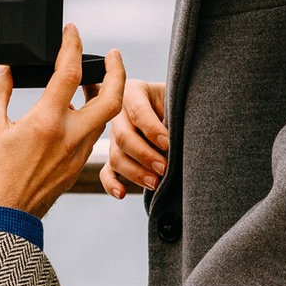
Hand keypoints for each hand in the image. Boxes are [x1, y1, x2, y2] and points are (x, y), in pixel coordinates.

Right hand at [0, 25, 125, 218]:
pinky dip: (93, 117)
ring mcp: (77, 155)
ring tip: (90, 79)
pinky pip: (94, 136)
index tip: (72, 31)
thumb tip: (5, 69)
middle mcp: (70, 137)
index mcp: (47, 122)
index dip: (73, 45)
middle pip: (112, 98)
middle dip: (118, 71)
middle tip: (113, 54)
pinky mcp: (76, 168)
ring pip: (106, 118)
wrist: (2, 220)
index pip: (69, 72)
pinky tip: (78, 111)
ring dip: (105, 94)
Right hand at [100, 79, 168, 198]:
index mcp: (134, 92)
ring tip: (155, 183)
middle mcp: (119, 114)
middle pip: (123, 136)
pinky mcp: (115, 155)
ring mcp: (115, 136)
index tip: (167, 144)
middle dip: (144, 155)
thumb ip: (175, 114)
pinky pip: (107, 171)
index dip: (152, 129)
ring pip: (116, 157)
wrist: (175, 109)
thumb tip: (175, 141)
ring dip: (134, 172)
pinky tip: (122, 193)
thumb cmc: (178, 102)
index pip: (137, 111)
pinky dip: (111, 184)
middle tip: (164, 168)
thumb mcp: (176, 100)